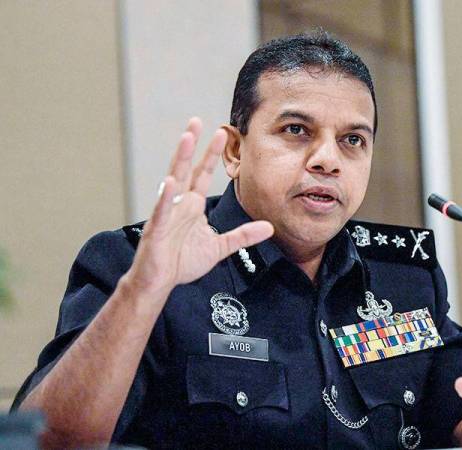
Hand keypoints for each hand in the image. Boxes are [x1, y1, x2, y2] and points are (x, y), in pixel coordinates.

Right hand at [126, 118, 273, 298]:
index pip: (202, 174)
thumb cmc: (184, 261)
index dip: (211, 154)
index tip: (221, 133)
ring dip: (180, 160)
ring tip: (186, 138)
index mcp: (192, 206)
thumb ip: (243, 236)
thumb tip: (269, 228)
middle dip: (192, 145)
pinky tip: (170, 182)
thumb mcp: (220, 247)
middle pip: (186, 169)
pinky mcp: (157, 230)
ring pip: (173, 182)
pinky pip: (162, 211)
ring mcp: (167, 214)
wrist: (160, 282)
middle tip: (197, 121)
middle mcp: (178, 204)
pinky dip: (166, 197)